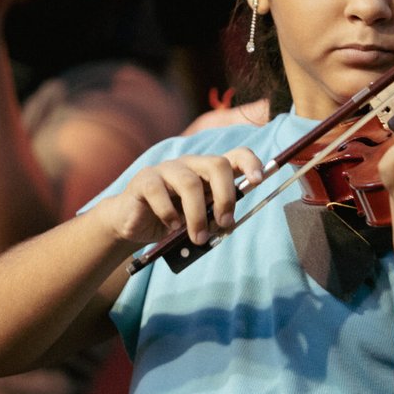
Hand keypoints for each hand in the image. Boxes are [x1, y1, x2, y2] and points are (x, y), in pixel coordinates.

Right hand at [92, 148, 263, 247]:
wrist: (133, 224)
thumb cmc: (172, 220)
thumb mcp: (199, 220)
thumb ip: (214, 217)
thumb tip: (228, 223)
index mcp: (208, 172)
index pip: (235, 156)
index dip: (250, 163)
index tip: (259, 180)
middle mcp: (190, 164)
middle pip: (217, 164)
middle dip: (226, 196)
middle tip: (225, 222)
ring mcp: (167, 169)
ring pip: (189, 183)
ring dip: (198, 215)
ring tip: (198, 238)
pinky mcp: (144, 180)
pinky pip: (159, 192)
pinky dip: (169, 213)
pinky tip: (172, 227)